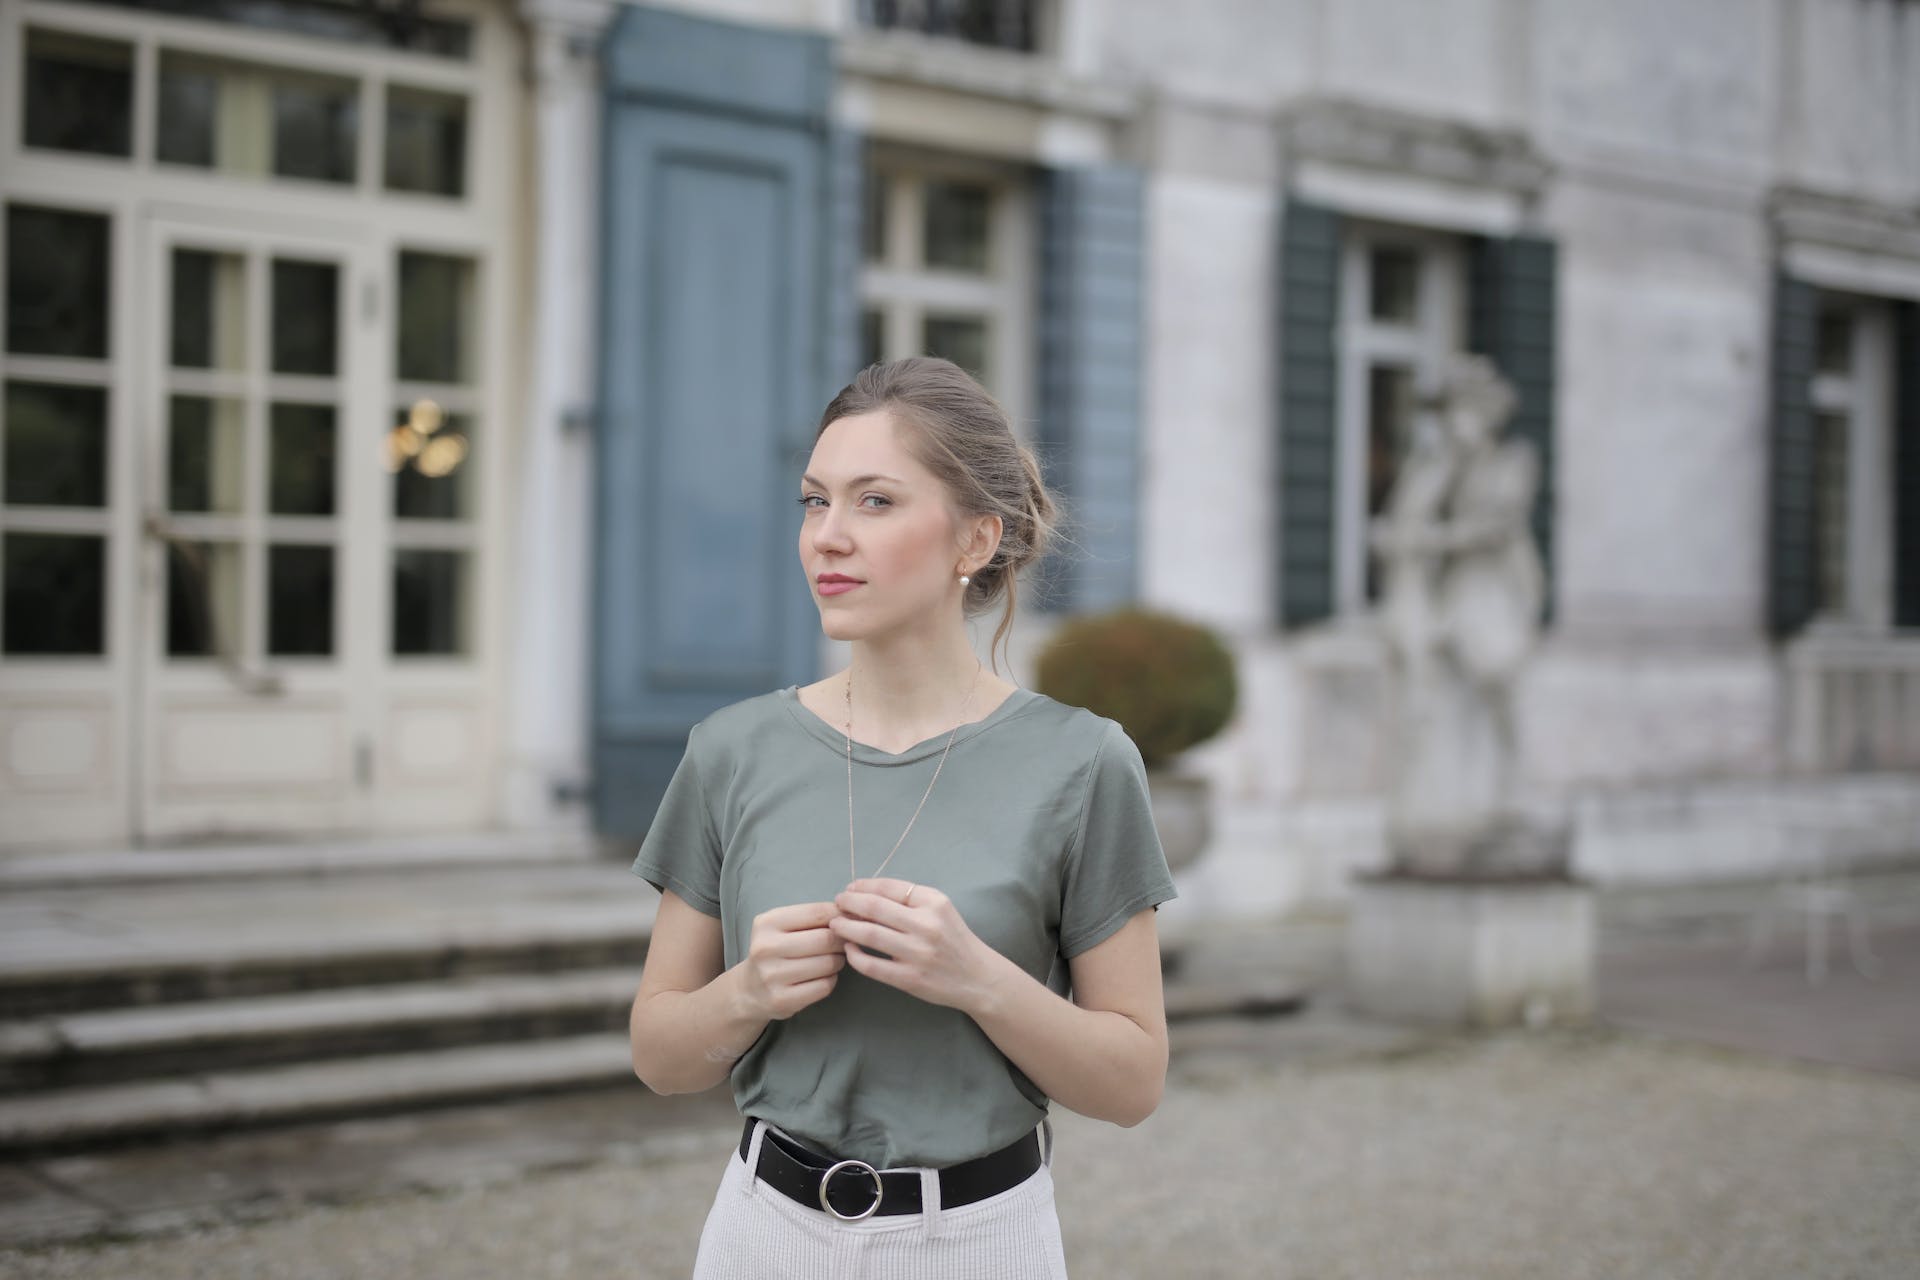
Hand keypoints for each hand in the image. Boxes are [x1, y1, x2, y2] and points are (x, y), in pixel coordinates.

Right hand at [734, 902, 845, 1021]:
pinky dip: (831, 980)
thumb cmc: (775, 951)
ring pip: (828, 963)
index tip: (849, 919)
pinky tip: (822, 977)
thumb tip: (850, 911)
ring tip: (831, 959)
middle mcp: (766, 948)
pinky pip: (825, 986)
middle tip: (843, 943)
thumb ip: (812, 917)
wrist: (750, 989)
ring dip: (838, 961)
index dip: (840, 915)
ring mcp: (772, 976)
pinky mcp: (782, 1000)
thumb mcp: (783, 926)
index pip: (817, 912)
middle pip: (826, 939)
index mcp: (767, 923)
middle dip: (841, 940)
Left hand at [829, 878, 1010, 1013]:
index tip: (850, 889)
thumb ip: (910, 899)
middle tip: (836, 903)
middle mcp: (926, 925)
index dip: (863, 886)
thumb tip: (866, 892)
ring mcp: (918, 953)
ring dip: (846, 927)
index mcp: (934, 902)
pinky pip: (871, 966)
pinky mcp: (910, 979)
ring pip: (869, 935)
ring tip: (835, 924)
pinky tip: (849, 949)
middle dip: (848, 903)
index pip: (889, 887)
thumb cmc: (954, 939)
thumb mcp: (941, 909)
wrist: (978, 978)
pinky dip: (854, 956)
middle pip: (874, 908)